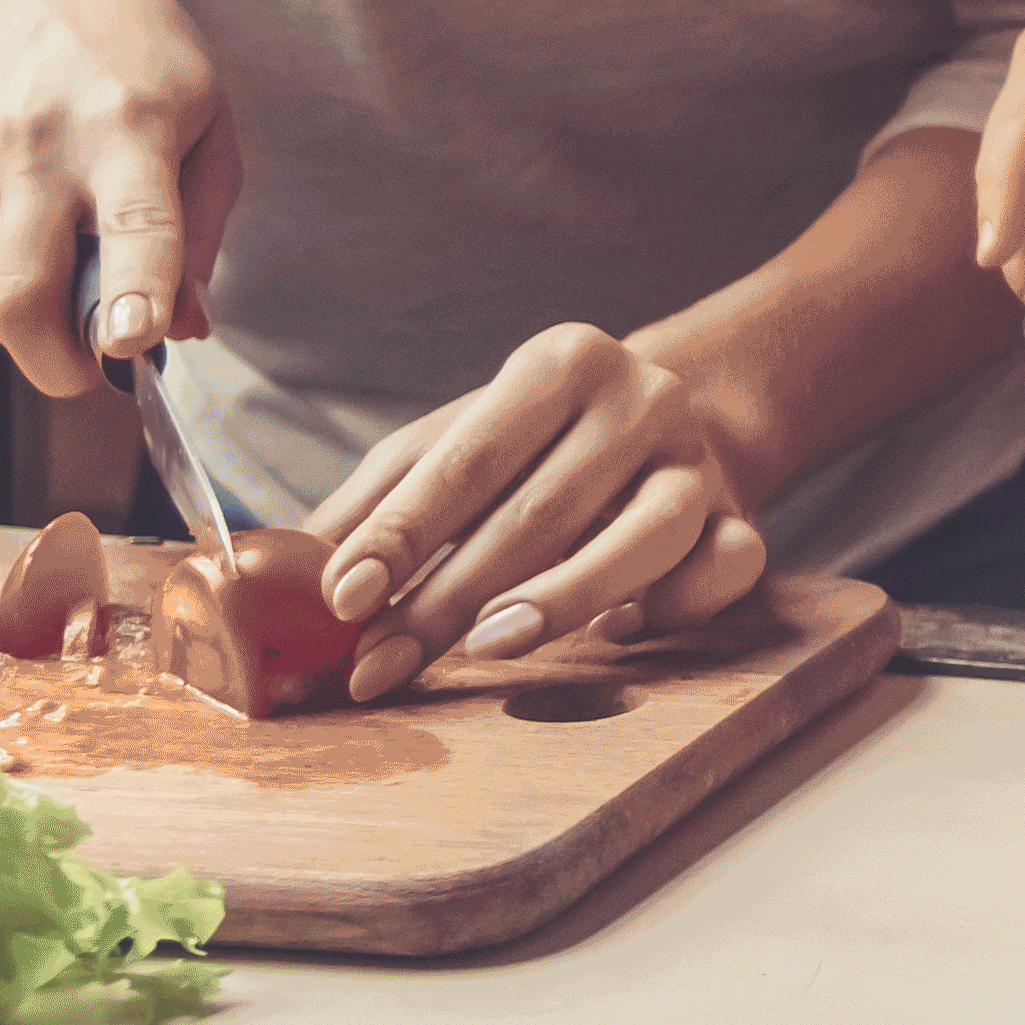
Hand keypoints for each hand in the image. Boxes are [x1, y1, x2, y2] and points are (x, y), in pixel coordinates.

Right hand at [0, 0, 237, 398]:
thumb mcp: (209, 125)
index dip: (131, 293)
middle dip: (59, 363)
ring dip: (42, 314)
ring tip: (79, 253)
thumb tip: (182, 331)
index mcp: (131, 127)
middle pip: (25, 293)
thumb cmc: (142, 63)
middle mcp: (41, 146)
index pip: (134, 224)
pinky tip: (37, 224)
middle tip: (98, 364)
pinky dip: (10, 279)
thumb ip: (201, 234)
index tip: (131, 343)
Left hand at [312, 326, 772, 702]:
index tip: (345, 594)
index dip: (404, 528)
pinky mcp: (742, 518)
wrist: (678, 411)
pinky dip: (675, 607)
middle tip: (378, 663)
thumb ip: (380, 501)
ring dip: (563, 598)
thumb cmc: (536, 441)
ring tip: (488, 647)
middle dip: (447, 597)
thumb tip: (281, 572)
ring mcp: (699, 462)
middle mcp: (642, 398)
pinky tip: (618, 633)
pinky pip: (724, 569)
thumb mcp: (454, 441)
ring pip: (645, 536)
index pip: (473, 453)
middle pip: (540, 509)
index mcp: (562, 361)